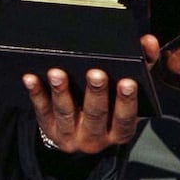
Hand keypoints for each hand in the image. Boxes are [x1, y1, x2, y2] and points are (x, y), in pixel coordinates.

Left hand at [23, 39, 159, 155]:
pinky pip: (41, 111)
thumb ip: (143, 65)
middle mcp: (95, 138)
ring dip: (61, 92)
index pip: (125, 119)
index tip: (127, 82)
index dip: (126, 102)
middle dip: (96, 94)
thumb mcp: (129, 92)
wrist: (83, 135)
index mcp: (119, 130)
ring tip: (58, 73)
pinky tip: (31, 78)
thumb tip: (148, 41)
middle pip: (96, 116)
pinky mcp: (49, 128)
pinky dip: (36, 94)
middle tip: (95, 73)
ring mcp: (70, 134)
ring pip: (66, 114)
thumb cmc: (111, 106)